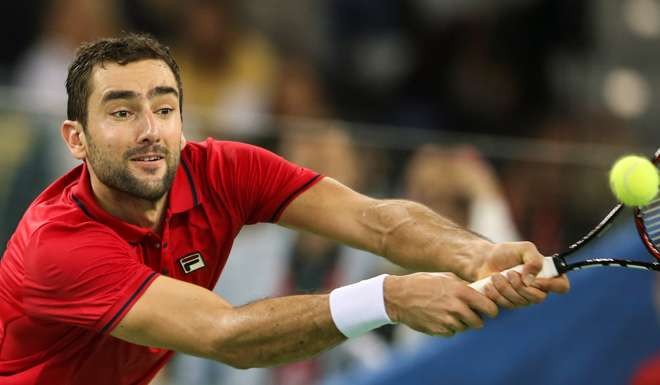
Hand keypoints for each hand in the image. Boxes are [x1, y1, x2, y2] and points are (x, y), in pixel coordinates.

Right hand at [384, 273, 498, 336]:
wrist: (398, 296)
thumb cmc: (422, 283)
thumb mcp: (444, 277)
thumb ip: (463, 286)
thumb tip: (479, 293)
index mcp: (461, 291)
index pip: (489, 307)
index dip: (492, 310)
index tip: (490, 311)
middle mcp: (456, 307)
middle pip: (478, 322)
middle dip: (476, 319)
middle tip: (468, 313)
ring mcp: (447, 321)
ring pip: (464, 328)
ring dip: (461, 323)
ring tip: (449, 312)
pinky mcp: (438, 331)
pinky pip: (451, 332)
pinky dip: (449, 327)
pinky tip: (439, 317)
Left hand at [474, 241, 569, 308]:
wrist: (483, 260)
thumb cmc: (506, 253)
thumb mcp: (523, 248)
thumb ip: (533, 259)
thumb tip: (531, 280)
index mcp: (546, 275)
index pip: (562, 286)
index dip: (551, 285)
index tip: (535, 278)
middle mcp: (537, 290)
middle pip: (538, 298)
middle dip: (519, 285)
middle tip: (509, 272)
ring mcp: (523, 299)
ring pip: (519, 302)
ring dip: (504, 287)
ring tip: (495, 275)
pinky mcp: (508, 304)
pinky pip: (504, 306)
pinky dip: (494, 294)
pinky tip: (489, 284)